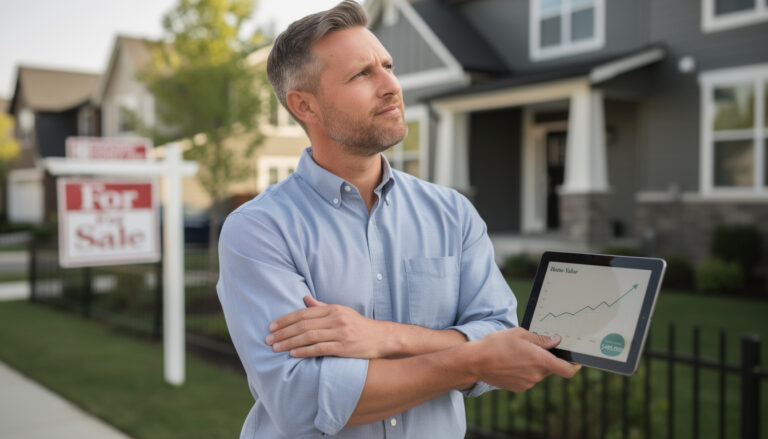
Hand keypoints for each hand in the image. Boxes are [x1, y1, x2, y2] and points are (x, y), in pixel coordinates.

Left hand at [266, 296, 388, 357]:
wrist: (381, 338)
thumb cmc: (358, 326)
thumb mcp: (341, 312)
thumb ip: (321, 307)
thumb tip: (304, 299)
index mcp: (333, 309)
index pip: (304, 313)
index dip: (286, 320)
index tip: (272, 327)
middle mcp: (335, 318)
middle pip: (303, 324)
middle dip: (283, 332)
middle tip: (268, 339)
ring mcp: (340, 333)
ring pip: (308, 336)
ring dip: (289, 342)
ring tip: (276, 347)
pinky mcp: (344, 347)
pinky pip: (320, 349)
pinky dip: (304, 351)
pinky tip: (293, 354)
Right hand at [469, 327, 580, 391]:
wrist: (476, 362)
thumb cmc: (497, 344)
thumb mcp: (520, 334)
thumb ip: (541, 339)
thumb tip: (556, 340)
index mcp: (540, 360)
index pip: (567, 370)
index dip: (575, 366)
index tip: (577, 361)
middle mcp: (537, 375)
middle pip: (551, 368)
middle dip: (547, 359)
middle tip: (535, 348)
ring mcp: (528, 383)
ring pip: (538, 373)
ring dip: (534, 365)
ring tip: (517, 354)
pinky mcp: (519, 388)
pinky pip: (528, 379)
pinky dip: (525, 371)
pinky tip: (511, 363)